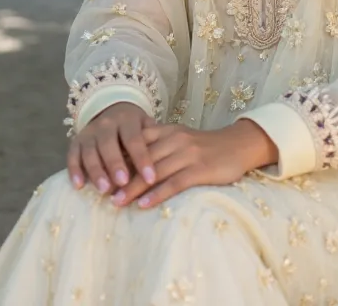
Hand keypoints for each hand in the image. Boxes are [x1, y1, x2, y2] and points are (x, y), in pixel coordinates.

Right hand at [67, 102, 157, 194]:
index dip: (142, 159)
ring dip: (96, 171)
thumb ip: (153, 142)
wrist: (112, 109)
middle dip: (116, 164)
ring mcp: (89, 133)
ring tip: (104, 189)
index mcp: (127, 119)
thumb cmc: (134, 127)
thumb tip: (165, 168)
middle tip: (123, 184)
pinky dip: (74, 170)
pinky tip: (78, 185)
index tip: (151, 179)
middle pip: (109, 144)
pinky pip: (72, 156)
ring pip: (90, 151)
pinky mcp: (76, 142)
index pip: (134, 139)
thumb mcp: (146, 126)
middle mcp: (106, 124)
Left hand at [111, 119, 277, 208]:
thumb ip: (159, 146)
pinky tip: (144, 205)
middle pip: (141, 159)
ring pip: (154, 172)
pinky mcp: (199, 169)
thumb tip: (129, 161)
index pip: (137, 142)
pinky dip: (157, 194)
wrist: (238, 145)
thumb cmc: (206, 147)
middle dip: (120, 176)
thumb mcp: (180, 140)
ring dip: (134, 188)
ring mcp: (188, 154)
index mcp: (168, 131)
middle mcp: (175, 140)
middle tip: (101, 192)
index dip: (117, 157)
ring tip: (117, 202)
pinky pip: (174, 183)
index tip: (100, 172)